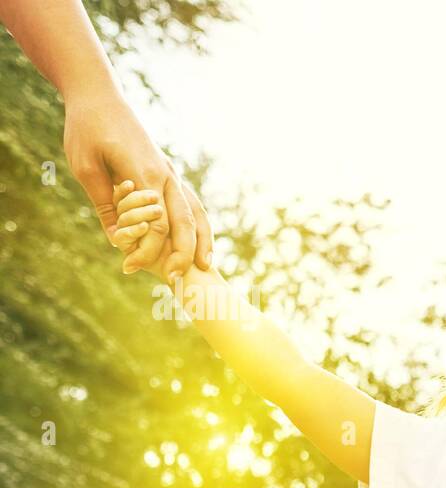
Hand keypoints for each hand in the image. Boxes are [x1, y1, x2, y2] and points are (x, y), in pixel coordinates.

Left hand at [63, 89, 211, 277]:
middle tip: (177, 280)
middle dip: (183, 253)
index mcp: (146, 175)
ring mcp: (170, 173)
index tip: (129, 267)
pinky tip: (199, 240)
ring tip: (205, 266)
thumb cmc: (88, 128)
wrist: (99, 96)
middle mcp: (165, 176)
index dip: (146, 250)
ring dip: (203, 240)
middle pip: (185, 222)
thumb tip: (117, 238)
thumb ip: (105, 204)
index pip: (156, 223)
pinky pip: (191, 202)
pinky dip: (199, 224)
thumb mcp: (86, 167)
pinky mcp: (168, 172)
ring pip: (196, 212)